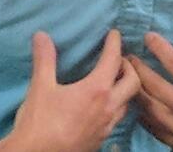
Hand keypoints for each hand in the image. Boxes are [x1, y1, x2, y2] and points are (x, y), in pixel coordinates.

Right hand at [0, 29, 139, 151]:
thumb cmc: (40, 121)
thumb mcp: (40, 87)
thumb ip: (44, 59)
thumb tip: (42, 35)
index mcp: (96, 91)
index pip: (113, 61)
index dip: (114, 44)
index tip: (114, 33)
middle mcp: (109, 108)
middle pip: (133, 83)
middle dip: (128, 67)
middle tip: (117, 58)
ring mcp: (107, 126)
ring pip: (128, 103)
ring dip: (125, 88)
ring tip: (113, 80)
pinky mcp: (102, 139)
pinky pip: (117, 118)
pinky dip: (116, 105)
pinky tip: (103, 105)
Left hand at [130, 26, 172, 146]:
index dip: (160, 48)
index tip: (147, 36)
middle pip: (155, 87)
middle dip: (138, 70)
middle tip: (126, 58)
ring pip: (150, 109)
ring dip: (137, 92)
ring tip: (127, 79)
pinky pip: (155, 129)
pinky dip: (144, 116)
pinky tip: (139, 108)